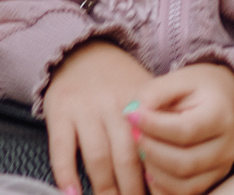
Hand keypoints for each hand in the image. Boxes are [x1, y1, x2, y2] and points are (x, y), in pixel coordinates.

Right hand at [44, 39, 152, 194]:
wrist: (80, 52)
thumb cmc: (118, 82)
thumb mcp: (145, 94)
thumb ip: (159, 124)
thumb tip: (174, 169)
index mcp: (140, 103)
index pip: (152, 147)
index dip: (155, 177)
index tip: (157, 194)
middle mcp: (114, 106)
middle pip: (126, 159)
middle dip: (131, 192)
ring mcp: (85, 109)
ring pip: (97, 158)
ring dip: (104, 189)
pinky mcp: (59, 112)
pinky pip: (62, 149)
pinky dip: (66, 174)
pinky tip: (74, 193)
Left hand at [128, 63, 233, 194]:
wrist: (223, 98)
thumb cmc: (197, 88)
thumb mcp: (178, 79)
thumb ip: (154, 92)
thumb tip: (132, 113)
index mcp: (220, 115)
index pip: (184, 130)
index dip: (153, 126)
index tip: (130, 115)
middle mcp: (227, 146)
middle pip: (183, 162)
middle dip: (151, 150)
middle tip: (133, 133)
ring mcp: (222, 167)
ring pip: (183, 184)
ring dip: (154, 170)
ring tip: (142, 148)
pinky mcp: (213, 180)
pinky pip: (185, 193)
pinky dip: (162, 186)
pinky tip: (150, 167)